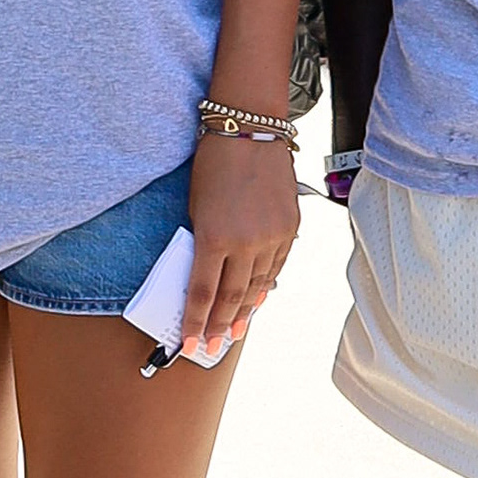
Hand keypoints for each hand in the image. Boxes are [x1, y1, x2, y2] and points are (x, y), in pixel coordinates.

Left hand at [178, 127, 298, 364]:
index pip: (203, 293)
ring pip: (258, 286)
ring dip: (244, 311)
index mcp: (214, 237)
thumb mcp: (196, 206)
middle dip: (220, 325)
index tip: (187, 344)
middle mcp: (247, 242)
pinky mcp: (290, 229)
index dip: (195, 323)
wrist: (251, 131)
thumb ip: (203, 243)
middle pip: (232, 297)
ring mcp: (273, 237)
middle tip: (212, 346)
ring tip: (234, 330)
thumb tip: (207, 275)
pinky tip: (257, 298)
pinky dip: (265, 285)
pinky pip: (276, 267)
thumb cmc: (213, 164)